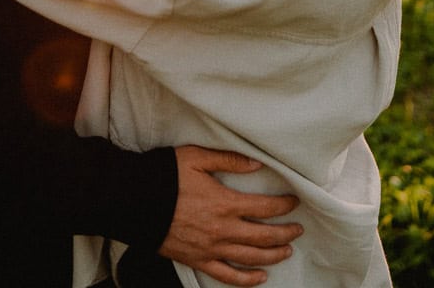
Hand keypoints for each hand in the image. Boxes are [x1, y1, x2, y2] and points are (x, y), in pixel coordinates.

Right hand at [159, 146, 302, 286]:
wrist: (134, 201)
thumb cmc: (165, 176)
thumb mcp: (196, 158)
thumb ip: (228, 160)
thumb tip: (256, 164)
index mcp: (225, 203)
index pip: (266, 207)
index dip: (284, 206)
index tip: (295, 202)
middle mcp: (223, 229)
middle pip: (265, 236)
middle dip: (286, 233)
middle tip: (298, 229)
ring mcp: (211, 248)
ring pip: (252, 257)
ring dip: (274, 255)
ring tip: (286, 250)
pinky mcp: (198, 260)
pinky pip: (228, 276)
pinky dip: (247, 279)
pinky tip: (260, 277)